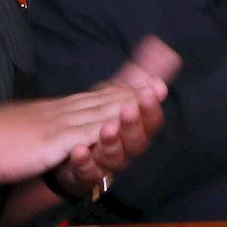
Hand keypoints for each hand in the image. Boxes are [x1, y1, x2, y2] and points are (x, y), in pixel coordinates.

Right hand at [0, 86, 162, 186]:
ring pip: (101, 110)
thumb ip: (38, 126)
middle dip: (135, 89)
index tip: (146, 80)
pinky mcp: (54, 141)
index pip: (94, 96)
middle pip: (104, 98)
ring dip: (129, 102)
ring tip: (155, 92)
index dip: (122, 88)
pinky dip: (108, 125)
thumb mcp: (20, 125)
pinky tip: (124, 120)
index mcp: (54, 110)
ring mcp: (59, 124)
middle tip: (163, 78)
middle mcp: (61, 112)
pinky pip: (86, 133)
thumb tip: (44, 128)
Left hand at [54, 36, 179, 190]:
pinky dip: (84, 161)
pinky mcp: (83, 175)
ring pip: (114, 158)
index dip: (152, 107)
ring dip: (112, 142)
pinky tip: (79, 150)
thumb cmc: (96, 127)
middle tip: (130, 108)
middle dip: (134, 124)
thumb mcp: (113, 98)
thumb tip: (161, 51)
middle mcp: (124, 150)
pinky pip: (86, 172)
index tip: (155, 90)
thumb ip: (135, 79)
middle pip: (137, 142)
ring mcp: (104, 165)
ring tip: (108, 128)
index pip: (150, 121)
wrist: (65, 158)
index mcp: (134, 132)